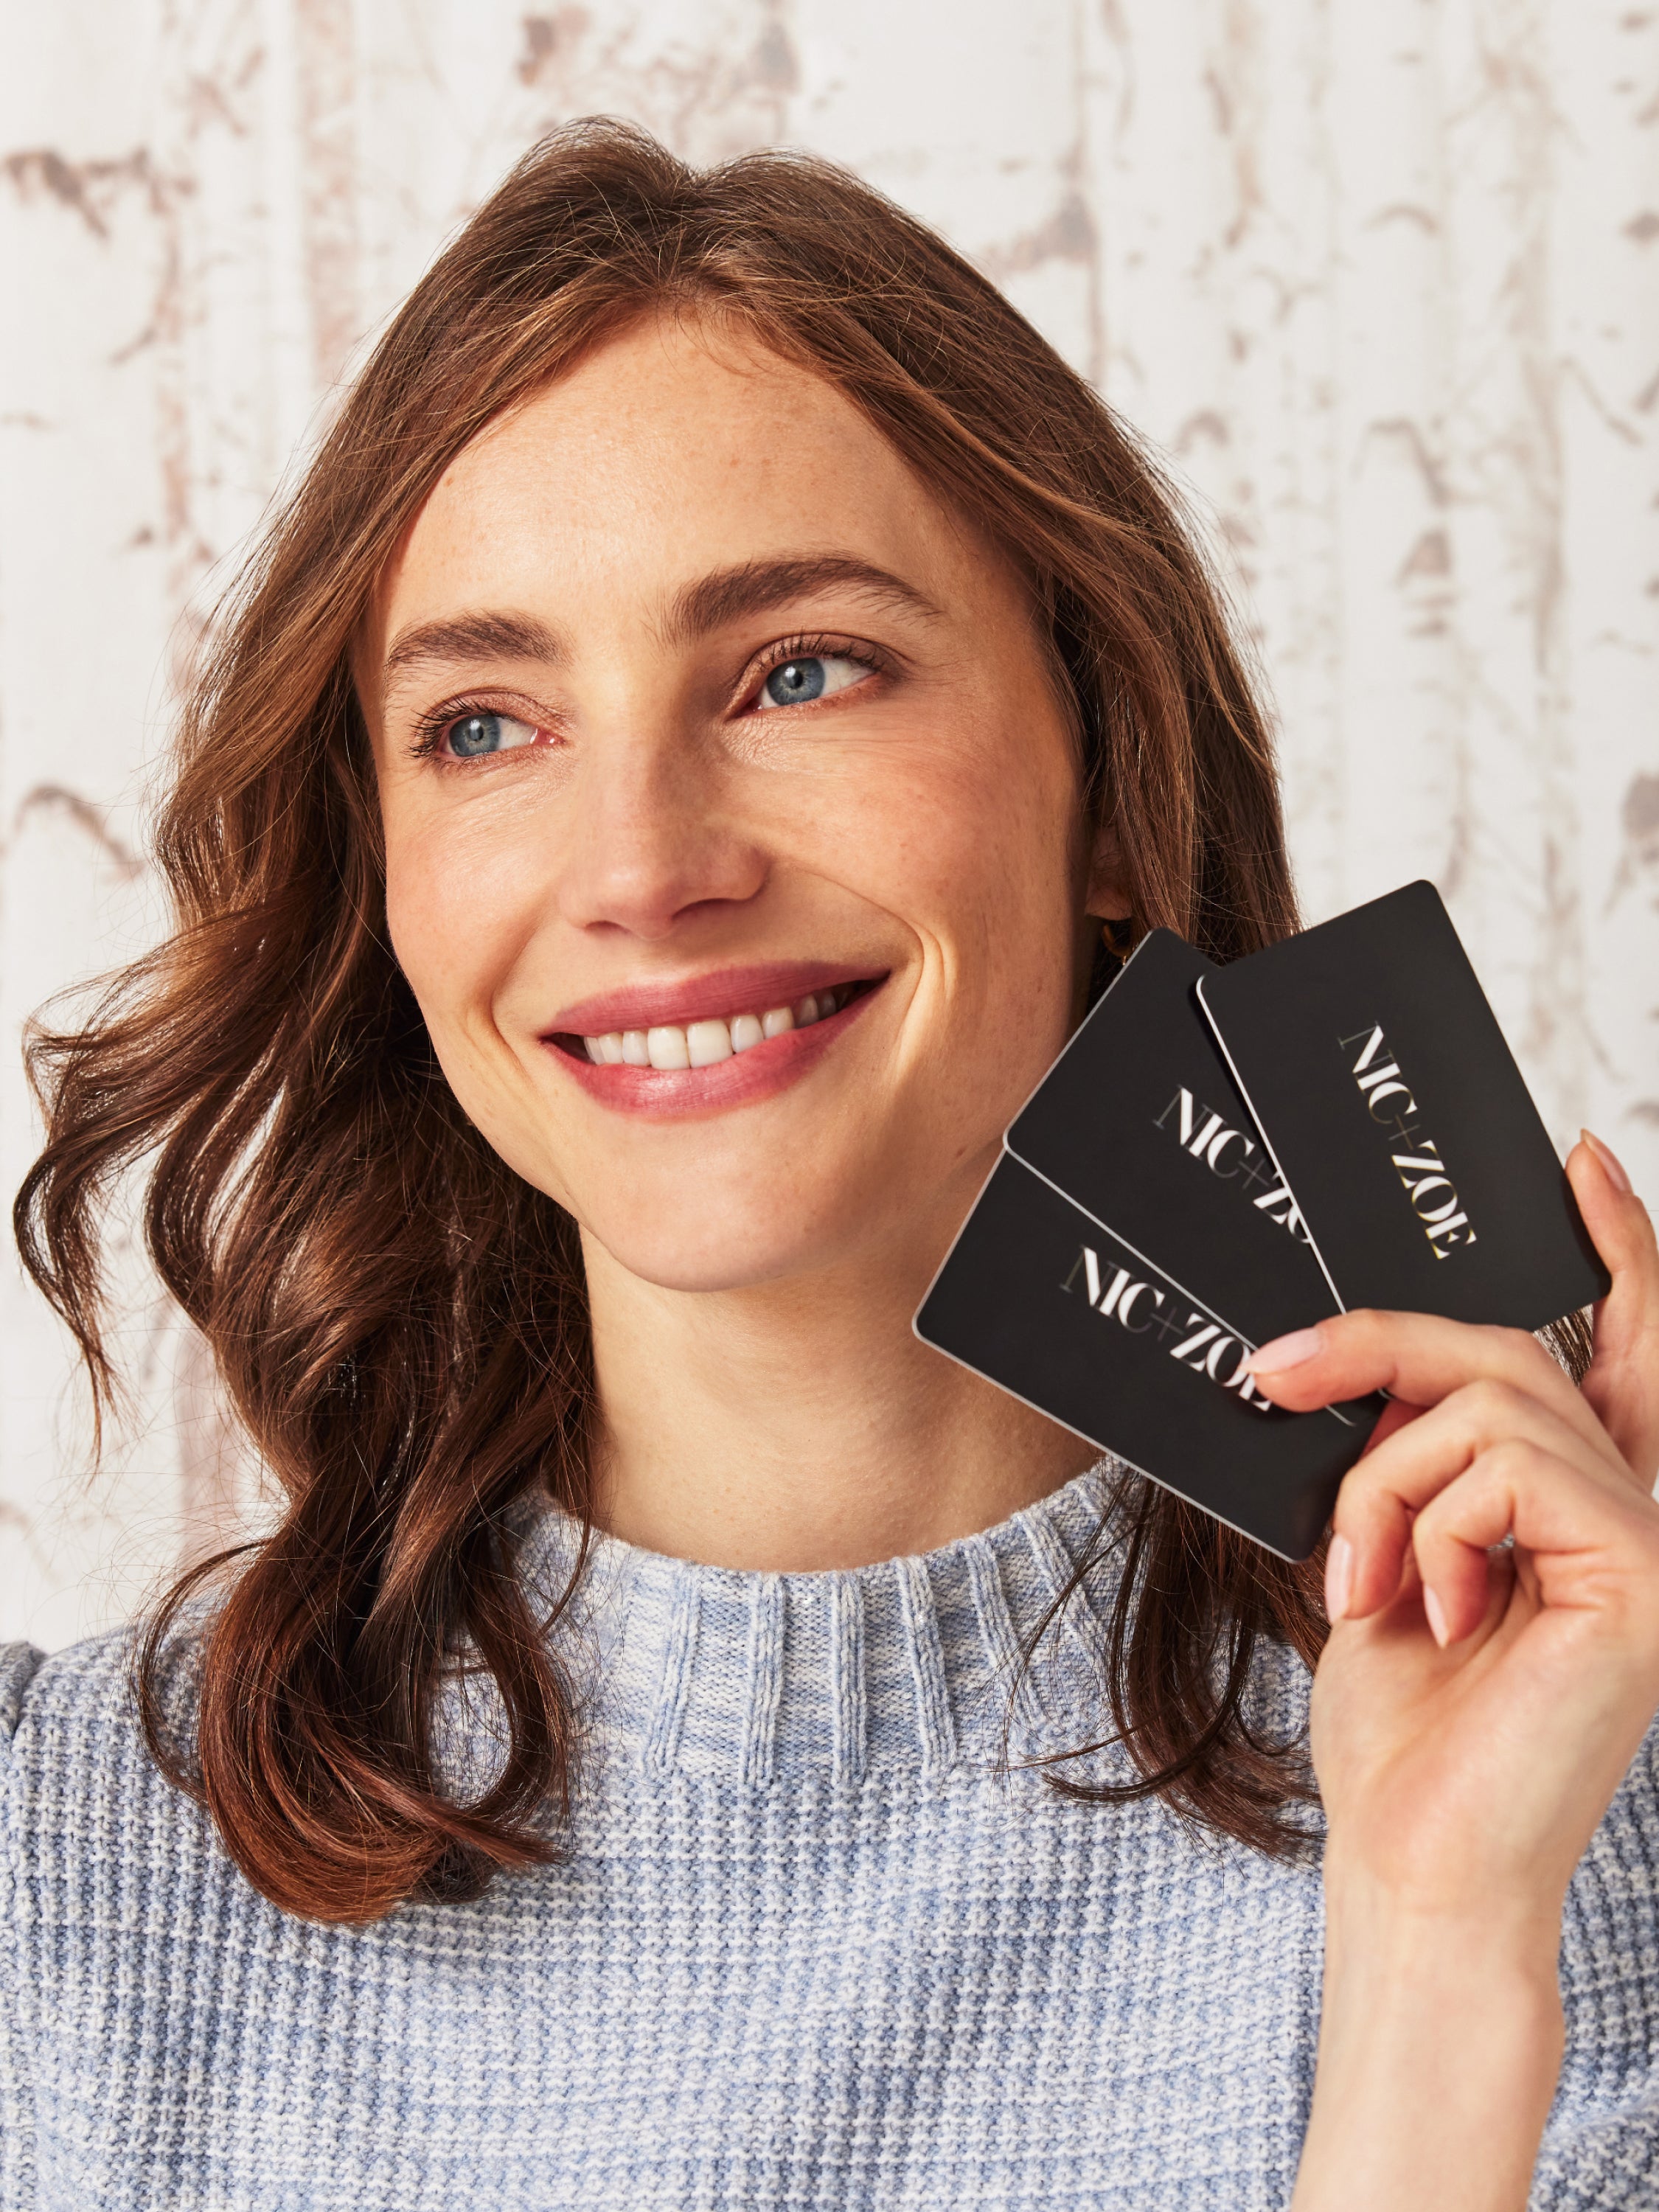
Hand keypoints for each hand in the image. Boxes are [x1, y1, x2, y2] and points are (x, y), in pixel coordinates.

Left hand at [1252, 1133, 1658, 2209]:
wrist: (1416, 1848)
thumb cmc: (1402, 1719)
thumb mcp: (1391, 1546)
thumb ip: (1413, 1454)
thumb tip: (1357, 1363)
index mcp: (1585, 1505)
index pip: (1627, 1350)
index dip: (1618, 1249)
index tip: (1574, 1163)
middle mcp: (1637, 1509)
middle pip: (1510, 1352)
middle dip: (1378, 1345)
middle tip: (1270, 1372)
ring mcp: (1650, 1539)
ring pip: (1485, 1403)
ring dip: (1381, 1479)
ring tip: (1359, 1580)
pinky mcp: (1640, 1568)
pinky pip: (1499, 1465)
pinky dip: (1421, 1523)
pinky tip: (1421, 1613)